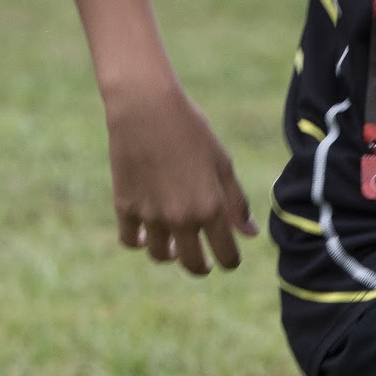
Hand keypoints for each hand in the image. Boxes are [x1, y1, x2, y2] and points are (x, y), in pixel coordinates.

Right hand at [105, 76, 258, 274]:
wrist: (146, 109)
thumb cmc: (191, 130)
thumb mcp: (221, 163)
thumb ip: (236, 202)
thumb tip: (250, 234)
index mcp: (210, 208)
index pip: (226, 256)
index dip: (230, 261)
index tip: (229, 258)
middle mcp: (180, 218)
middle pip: (193, 264)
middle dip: (202, 266)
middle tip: (204, 260)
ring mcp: (150, 216)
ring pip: (160, 256)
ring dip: (171, 254)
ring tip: (176, 242)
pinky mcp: (125, 207)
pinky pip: (131, 240)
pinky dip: (140, 241)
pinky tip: (147, 233)